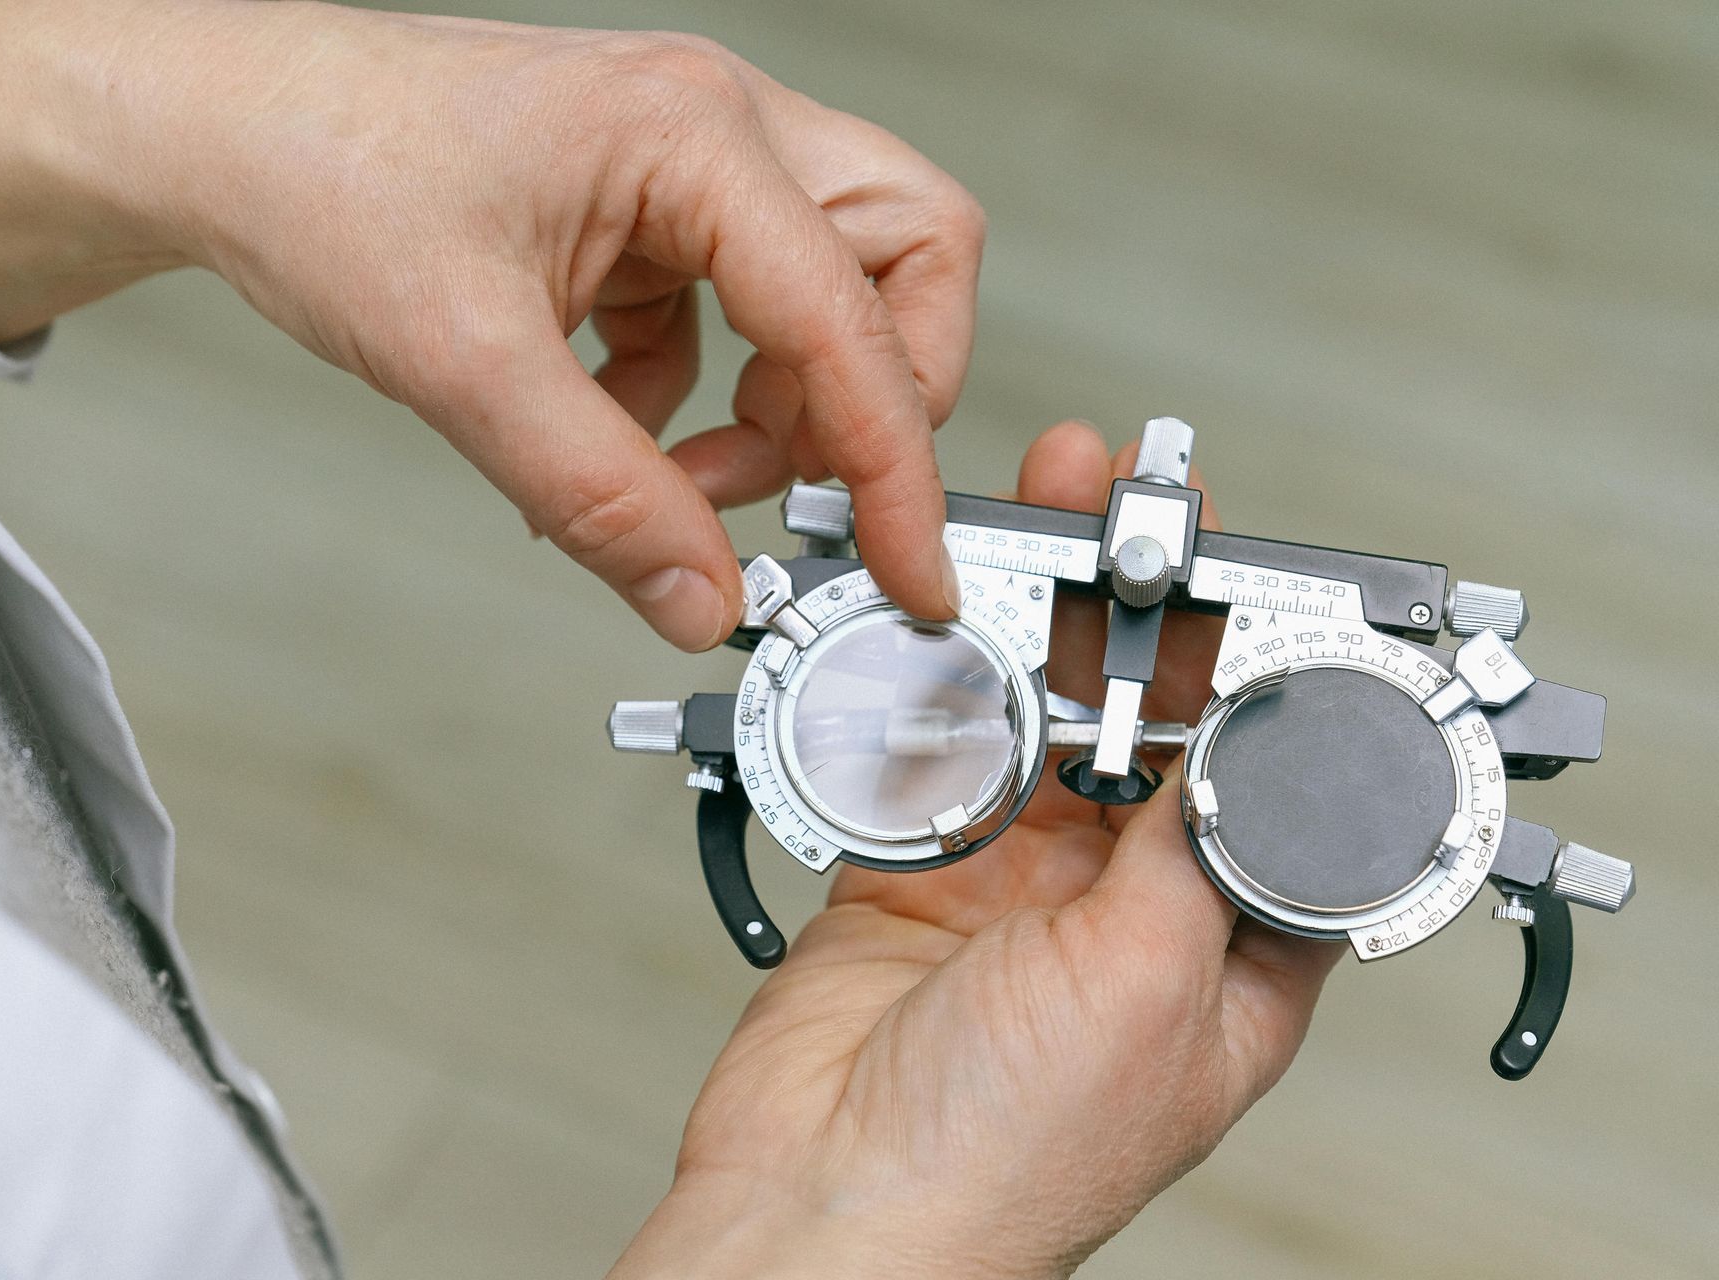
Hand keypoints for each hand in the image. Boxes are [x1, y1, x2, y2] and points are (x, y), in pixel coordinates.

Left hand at [0, 1, 981, 648]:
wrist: (227, 129)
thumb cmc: (323, 175)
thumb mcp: (465, 363)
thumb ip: (601, 496)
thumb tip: (702, 598)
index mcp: (696, 135)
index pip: (853, 318)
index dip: (896, 464)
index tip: (910, 569)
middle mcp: (719, 131)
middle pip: (906, 260)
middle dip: (875, 394)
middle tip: (802, 487)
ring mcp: (689, 168)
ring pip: (831, 293)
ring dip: (778, 409)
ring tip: (672, 477)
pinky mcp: (650, 213)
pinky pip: (737, 321)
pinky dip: (701, 401)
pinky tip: (612, 432)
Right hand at [612, 423, 1344, 1278]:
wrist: (820, 1207)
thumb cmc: (998, 1167)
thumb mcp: (1147, 988)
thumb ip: (1197, 848)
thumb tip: (1256, 736)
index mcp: (1224, 961)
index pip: (1273, 786)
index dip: (1273, 679)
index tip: (1260, 580)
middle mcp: (1129, 921)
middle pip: (1155, 734)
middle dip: (1153, 621)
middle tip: (1142, 517)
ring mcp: (1018, 894)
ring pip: (1044, 725)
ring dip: (1048, 628)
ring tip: (1050, 525)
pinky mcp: (918, 876)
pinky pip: (935, 754)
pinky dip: (937, 686)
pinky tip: (950, 619)